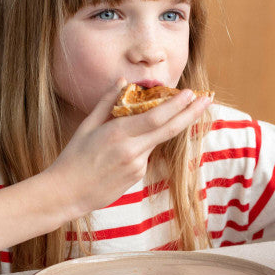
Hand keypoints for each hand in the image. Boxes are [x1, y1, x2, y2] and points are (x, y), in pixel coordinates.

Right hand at [45, 81, 213, 216]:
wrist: (66, 193)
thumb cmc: (73, 157)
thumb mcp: (87, 126)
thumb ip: (107, 102)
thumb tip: (123, 81)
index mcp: (118, 134)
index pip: (156, 117)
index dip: (177, 105)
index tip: (191, 93)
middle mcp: (132, 150)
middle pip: (169, 129)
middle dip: (191, 113)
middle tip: (207, 99)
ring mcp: (137, 166)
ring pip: (156, 141)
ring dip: (165, 127)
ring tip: (172, 113)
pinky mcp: (137, 177)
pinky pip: (145, 155)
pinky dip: (142, 145)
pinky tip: (122, 151)